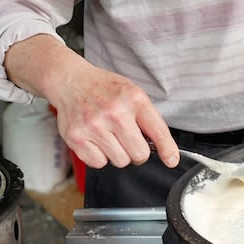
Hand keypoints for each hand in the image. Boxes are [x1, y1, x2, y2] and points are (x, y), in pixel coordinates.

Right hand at [48, 62, 180, 169]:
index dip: (167, 150)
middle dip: (138, 152)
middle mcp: (114, 112)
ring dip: (118, 153)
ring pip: (120, 161)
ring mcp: (94, 126)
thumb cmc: (104, 88)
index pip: (158, 131)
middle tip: (129, 140)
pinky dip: (99, 155)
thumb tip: (161, 146)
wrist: (71, 81)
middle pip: (139, 154)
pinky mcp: (76, 138)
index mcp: (134, 99)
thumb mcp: (133, 93)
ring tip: (110, 135)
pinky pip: (99, 163)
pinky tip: (96, 139)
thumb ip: (147, 117)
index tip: (171, 160)